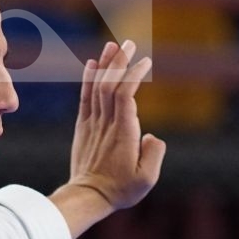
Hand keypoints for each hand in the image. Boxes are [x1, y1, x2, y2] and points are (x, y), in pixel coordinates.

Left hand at [68, 38, 165, 210]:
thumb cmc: (121, 190)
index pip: (125, 96)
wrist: (88, 197)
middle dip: (119, 62)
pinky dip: (88, 79)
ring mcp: (92, 124)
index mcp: (123, 133)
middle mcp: (106, 124)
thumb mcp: (146, 180)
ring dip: (105, 65)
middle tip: (129, 42)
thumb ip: (154, 155)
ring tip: (112, 45)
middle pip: (110, 85)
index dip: (133, 76)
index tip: (145, 62)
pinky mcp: (83, 127)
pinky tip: (92, 63)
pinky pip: (85, 98)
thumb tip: (152, 135)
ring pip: (97, 88)